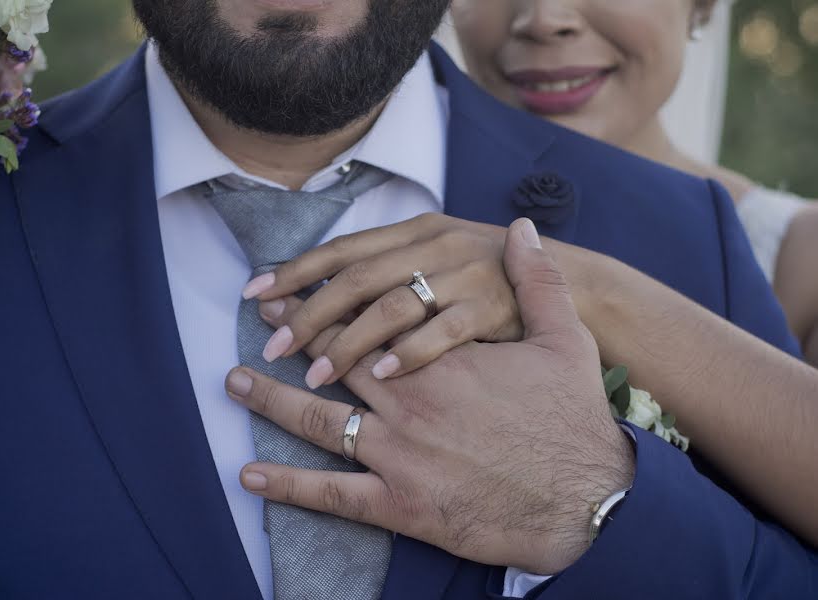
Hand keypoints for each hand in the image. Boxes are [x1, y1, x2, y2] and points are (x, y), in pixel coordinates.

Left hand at [226, 219, 634, 573]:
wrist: (586, 498)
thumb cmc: (573, 419)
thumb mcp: (565, 340)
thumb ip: (540, 281)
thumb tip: (526, 230)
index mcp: (440, 357)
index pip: (366, 315)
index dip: (319, 297)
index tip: (287, 288)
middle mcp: (411, 396)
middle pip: (335, 358)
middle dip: (294, 336)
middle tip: (260, 325)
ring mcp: (402, 451)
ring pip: (321, 420)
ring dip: (273, 400)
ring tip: (235, 381)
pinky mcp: (403, 501)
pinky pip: (334, 492)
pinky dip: (290, 485)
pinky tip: (252, 476)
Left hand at [242, 213, 521, 387]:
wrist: (592, 298)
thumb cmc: (510, 288)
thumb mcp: (450, 257)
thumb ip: (415, 256)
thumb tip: (348, 263)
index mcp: (424, 231)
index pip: (344, 249)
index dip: (296, 271)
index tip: (256, 294)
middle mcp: (438, 249)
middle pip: (355, 280)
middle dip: (308, 314)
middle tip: (271, 347)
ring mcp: (465, 280)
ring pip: (389, 308)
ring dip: (346, 343)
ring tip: (313, 376)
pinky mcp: (492, 314)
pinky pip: (442, 334)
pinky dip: (409, 353)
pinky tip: (379, 377)